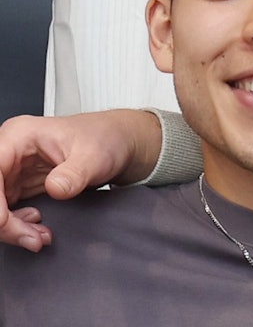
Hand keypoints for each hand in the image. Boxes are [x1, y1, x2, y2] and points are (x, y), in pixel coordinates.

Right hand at [0, 110, 161, 251]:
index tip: (6, 223)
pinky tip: (38, 229)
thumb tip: (55, 189)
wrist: (119, 145)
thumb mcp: (94, 157)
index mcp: (20, 135)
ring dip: (12, 227)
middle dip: (4, 221)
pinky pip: (8, 210)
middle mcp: (11, 152)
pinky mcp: (21, 185)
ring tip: (40, 237)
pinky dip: (19, 225)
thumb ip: (73, 174)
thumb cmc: (105, 139)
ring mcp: (14, 170)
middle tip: (32, 238)